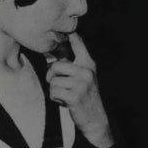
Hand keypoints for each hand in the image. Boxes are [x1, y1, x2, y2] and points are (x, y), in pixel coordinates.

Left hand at [46, 33, 112, 147]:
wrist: (96, 119)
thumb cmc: (85, 97)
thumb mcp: (83, 78)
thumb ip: (72, 66)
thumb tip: (53, 56)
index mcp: (88, 64)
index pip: (78, 44)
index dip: (70, 35)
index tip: (65, 28)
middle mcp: (86, 71)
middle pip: (56, 66)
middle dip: (52, 77)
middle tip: (60, 85)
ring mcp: (81, 84)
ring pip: (53, 81)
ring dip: (55, 90)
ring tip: (66, 95)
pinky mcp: (74, 96)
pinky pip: (53, 92)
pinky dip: (55, 99)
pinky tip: (65, 102)